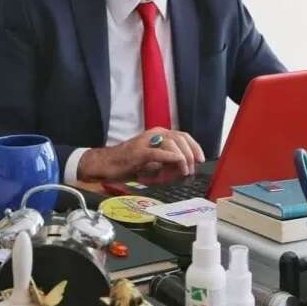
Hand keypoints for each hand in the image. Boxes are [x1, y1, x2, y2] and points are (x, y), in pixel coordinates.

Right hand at [76, 128, 204, 181]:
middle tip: (192, 169)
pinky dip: (170, 158)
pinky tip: (177, 164)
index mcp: (158, 135)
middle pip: (180, 138)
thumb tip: (183, 169)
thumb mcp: (152, 162)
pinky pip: (158, 152)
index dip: (194, 147)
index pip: (182, 136)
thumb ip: (168, 163)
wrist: (105, 164)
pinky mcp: (138, 152)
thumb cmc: (128, 164)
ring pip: (172, 143)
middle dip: (190, 154)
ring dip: (182, 158)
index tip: (201, 159)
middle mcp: (154, 134)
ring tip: (184, 171)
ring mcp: (146, 141)